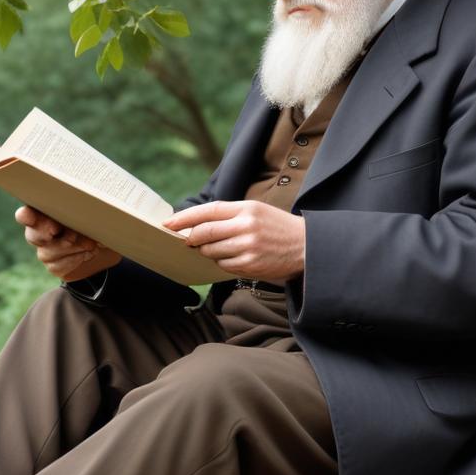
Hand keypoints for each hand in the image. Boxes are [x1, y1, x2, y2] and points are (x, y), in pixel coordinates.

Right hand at [15, 205, 121, 282]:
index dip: (26, 216)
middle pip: (33, 234)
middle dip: (44, 231)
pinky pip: (58, 265)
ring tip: (90, 243)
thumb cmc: (99, 223)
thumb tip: (94, 206)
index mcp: (47, 213)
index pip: (27, 214)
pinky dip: (75, 259)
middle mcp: (42, 231)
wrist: (107, 249)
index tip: (29, 215)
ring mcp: (46, 250)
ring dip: (70, 247)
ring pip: (48, 252)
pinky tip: (87, 254)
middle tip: (56, 230)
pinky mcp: (55, 266)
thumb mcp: (98, 213)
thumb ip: (89, 208)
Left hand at [161, 201, 304, 280]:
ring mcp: (248, 247)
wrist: (307, 246)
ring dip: (206, 252)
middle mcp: (246, 226)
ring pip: (212, 251)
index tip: (169, 223)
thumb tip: (197, 225)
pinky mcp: (251, 264)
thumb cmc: (277, 227)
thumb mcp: (256, 211)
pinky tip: (232, 258)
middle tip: (186, 241)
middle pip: (205, 232)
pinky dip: (221, 263)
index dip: (185, 217)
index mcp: (246, 209)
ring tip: (215, 249)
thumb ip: (230, 215)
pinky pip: (224, 265)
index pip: (208, 211)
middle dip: (191, 238)